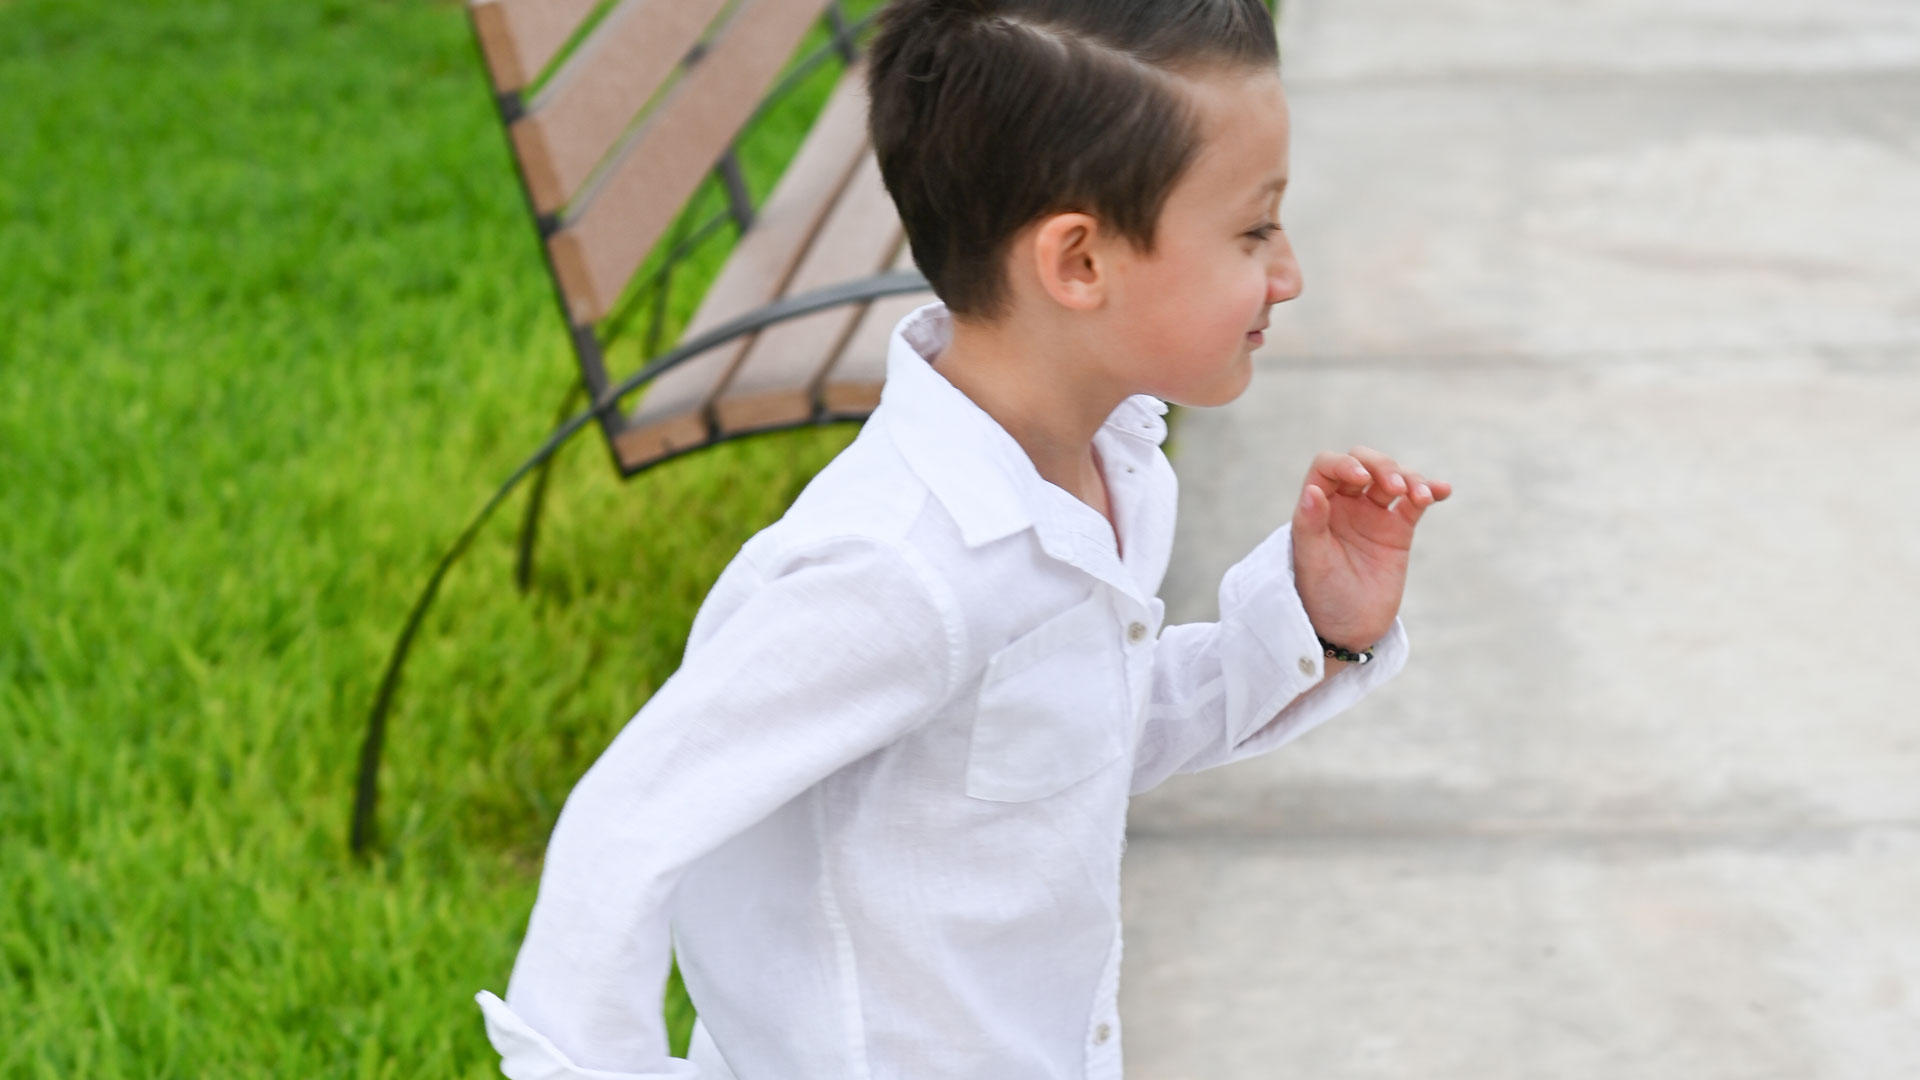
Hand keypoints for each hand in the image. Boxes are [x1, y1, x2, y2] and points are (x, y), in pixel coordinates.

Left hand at [1290, 446, 1451, 649]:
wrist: (1346, 630)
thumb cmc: (1320, 596)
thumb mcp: (1311, 562)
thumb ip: (1309, 526)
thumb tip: (1313, 491)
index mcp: (1317, 507)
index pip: (1328, 467)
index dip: (1344, 464)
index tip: (1360, 480)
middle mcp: (1344, 505)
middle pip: (1364, 463)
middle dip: (1383, 466)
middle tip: (1395, 487)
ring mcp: (1372, 516)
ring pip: (1393, 479)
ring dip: (1410, 478)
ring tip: (1420, 497)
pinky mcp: (1398, 531)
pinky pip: (1415, 503)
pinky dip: (1429, 492)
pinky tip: (1441, 491)